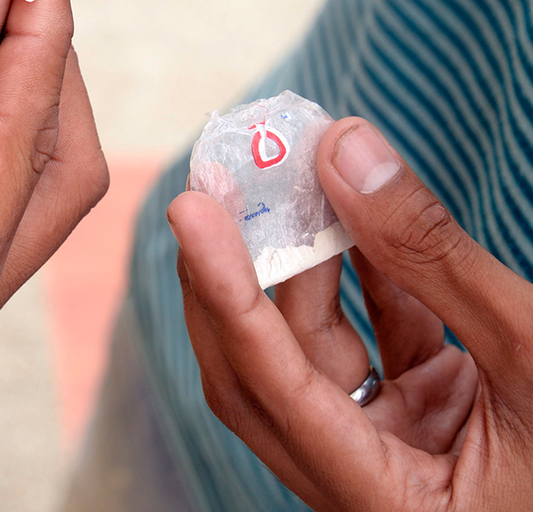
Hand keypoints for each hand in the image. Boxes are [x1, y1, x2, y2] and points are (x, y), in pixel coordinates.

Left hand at [171, 117, 532, 510]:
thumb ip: (435, 256)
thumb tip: (344, 150)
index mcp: (382, 503)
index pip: (272, 389)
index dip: (226, 293)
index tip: (192, 209)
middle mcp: (364, 481)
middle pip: (264, 369)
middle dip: (236, 272)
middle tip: (221, 179)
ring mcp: (389, 449)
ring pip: (312, 349)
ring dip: (301, 263)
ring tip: (292, 175)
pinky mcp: (420, 419)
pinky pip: (370, 341)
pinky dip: (362, 279)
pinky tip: (351, 215)